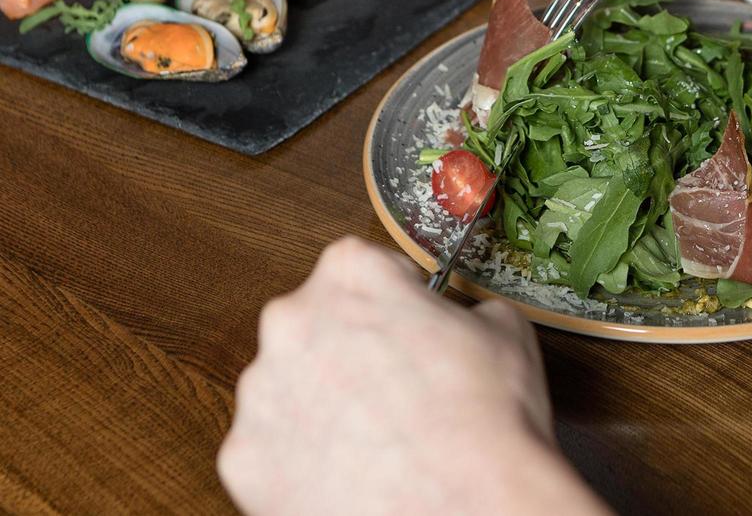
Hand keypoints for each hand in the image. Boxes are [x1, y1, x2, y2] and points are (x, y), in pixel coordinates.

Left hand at [217, 237, 606, 515]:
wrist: (471, 510)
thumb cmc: (486, 419)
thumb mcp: (501, 325)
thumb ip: (458, 307)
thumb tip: (456, 321)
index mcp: (350, 271)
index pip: (361, 266)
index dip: (391, 298)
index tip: (405, 323)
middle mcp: (292, 320)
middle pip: (314, 323)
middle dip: (348, 349)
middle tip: (394, 385)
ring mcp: (262, 392)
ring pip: (288, 387)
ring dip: (321, 404)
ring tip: (376, 436)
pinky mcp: (245, 459)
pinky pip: (272, 449)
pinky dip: (303, 460)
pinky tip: (352, 470)